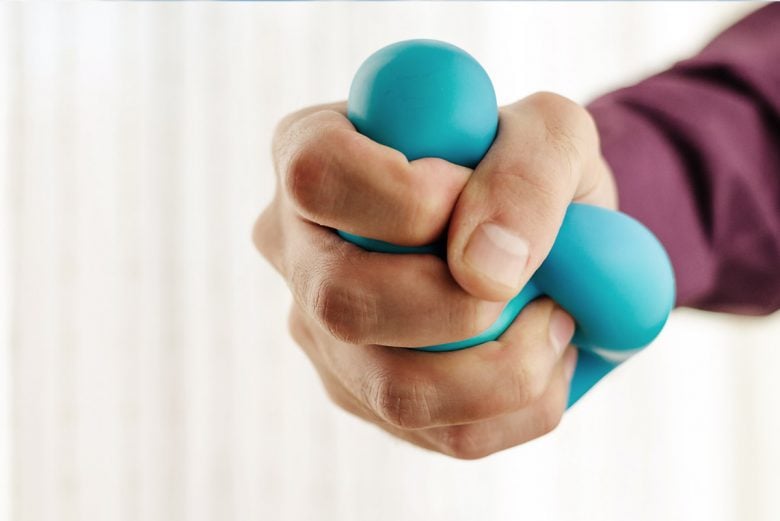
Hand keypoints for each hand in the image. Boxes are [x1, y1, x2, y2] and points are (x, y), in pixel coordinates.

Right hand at [254, 93, 615, 457]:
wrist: (528, 234)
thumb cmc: (525, 171)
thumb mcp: (551, 134)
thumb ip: (527, 173)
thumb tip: (485, 272)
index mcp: (313, 156)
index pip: (317, 175)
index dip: (405, 198)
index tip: (472, 195)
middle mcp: (299, 250)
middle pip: (340, 300)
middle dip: (460, 305)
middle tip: (533, 283)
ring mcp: (323, 333)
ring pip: (392, 391)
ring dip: (505, 369)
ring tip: (556, 320)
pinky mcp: (365, 394)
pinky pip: (443, 434)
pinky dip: (520, 406)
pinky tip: (541, 356)